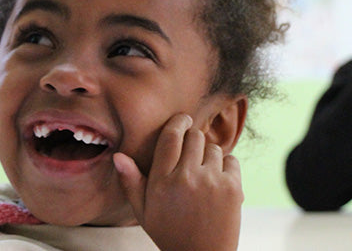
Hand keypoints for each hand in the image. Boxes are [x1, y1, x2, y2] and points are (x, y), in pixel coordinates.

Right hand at [113, 114, 242, 250]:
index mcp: (162, 182)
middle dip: (193, 139)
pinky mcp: (232, 188)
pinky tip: (218, 183)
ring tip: (204, 175)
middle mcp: (186, 178)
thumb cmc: (171, 233)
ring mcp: (211, 181)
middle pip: (194, 135)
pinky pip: (231, 159)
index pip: (170, 137)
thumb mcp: (144, 212)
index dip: (178, 122)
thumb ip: (131, 183)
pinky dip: (226, 167)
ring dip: (209, 155)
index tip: (183, 119)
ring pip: (213, 147)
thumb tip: (118, 156)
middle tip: (192, 153)